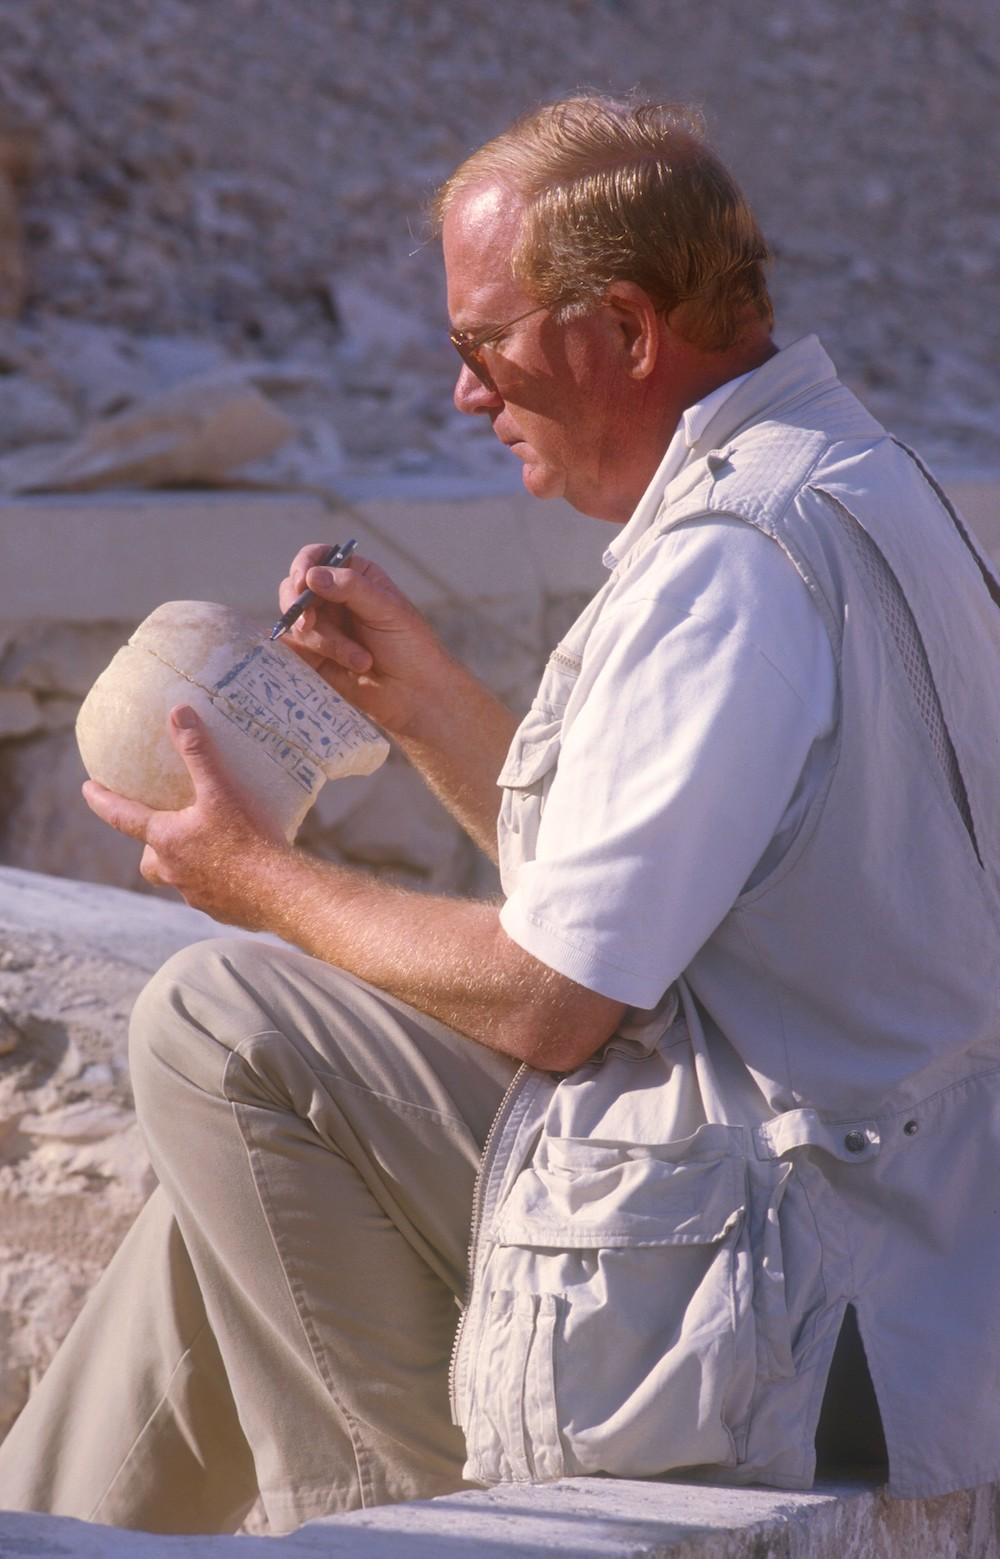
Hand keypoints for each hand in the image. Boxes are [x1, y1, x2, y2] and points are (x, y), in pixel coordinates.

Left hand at [82, 705, 288, 926]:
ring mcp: (195, 894)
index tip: (87, 789)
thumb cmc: (247, 839)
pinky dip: (218, 882)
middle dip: (152, 847)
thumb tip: (178, 713)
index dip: (103, 801)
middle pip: (149, 860)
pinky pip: (210, 894)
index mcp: (167, 839)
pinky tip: (239, 873)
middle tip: (167, 833)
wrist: (278, 890)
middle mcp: (173, 870)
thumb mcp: (221, 790)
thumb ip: (198, 752)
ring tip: (212, 849)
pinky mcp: (219, 910)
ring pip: (179, 878)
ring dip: (187, 864)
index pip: (123, 817)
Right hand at [279, 547, 451, 735]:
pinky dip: (314, 657)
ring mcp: (322, 627)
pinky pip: (294, 650)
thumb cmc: (410, 647)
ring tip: (361, 661)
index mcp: (353, 577)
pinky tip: (344, 667)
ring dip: (327, 642)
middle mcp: (332, 598)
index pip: (316, 558)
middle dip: (299, 606)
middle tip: (308, 623)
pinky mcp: (313, 657)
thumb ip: (351, 589)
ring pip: (297, 623)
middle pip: (294, 589)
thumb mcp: (387, 610)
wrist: (415, 695)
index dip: (304, 566)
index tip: (303, 583)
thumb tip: (313, 575)